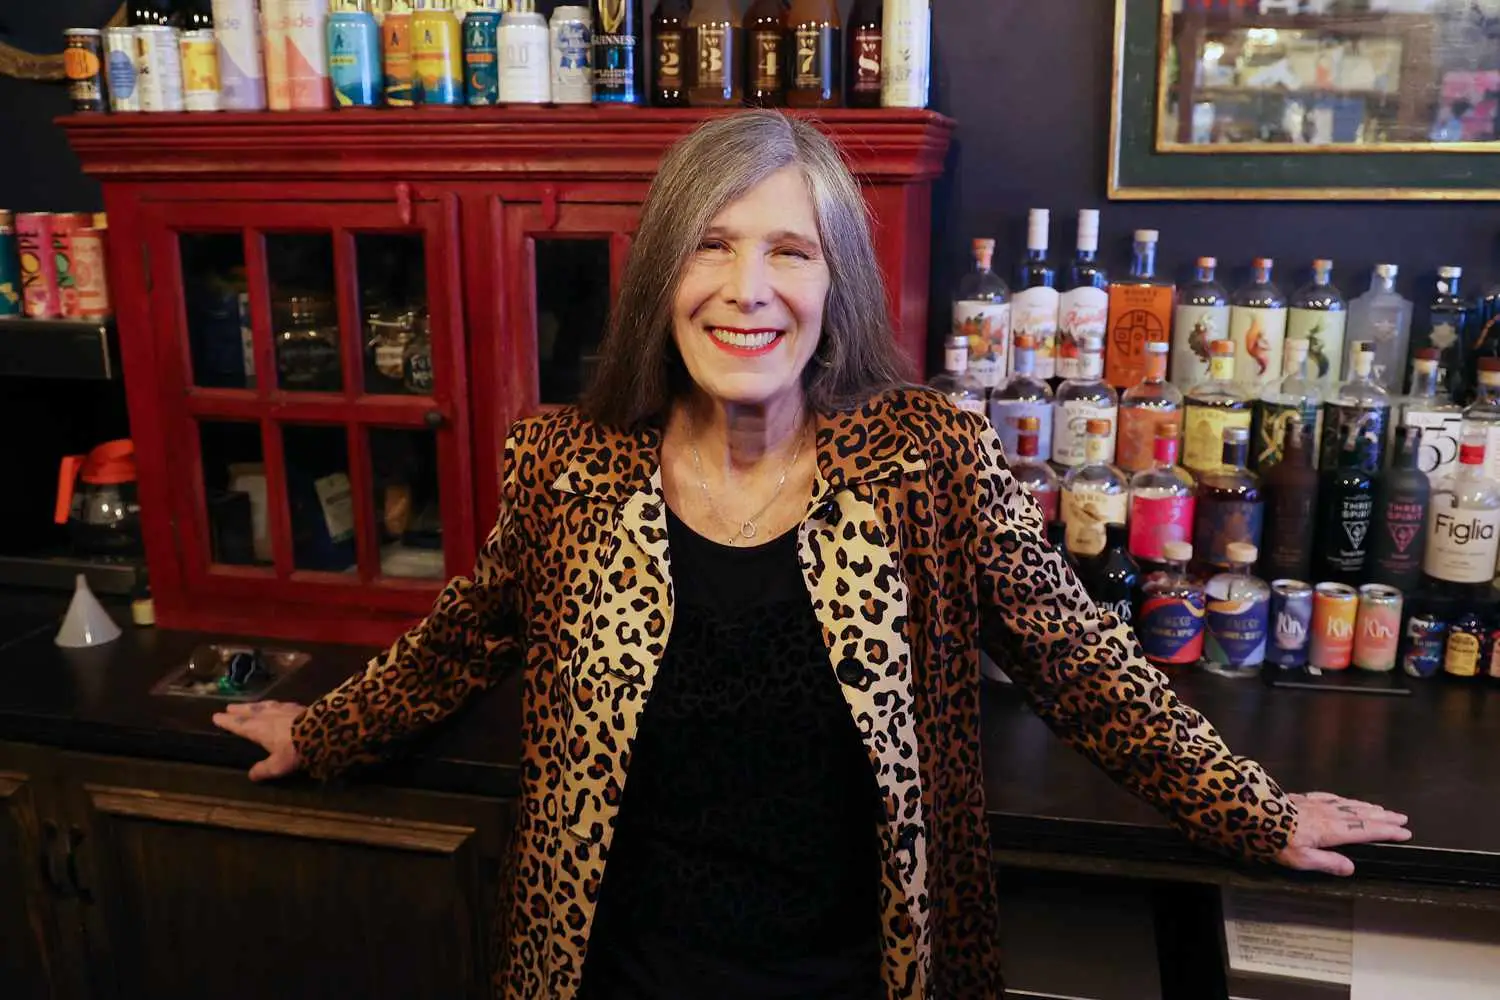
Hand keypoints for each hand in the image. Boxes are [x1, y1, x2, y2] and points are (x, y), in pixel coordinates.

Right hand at [211, 700, 306, 781]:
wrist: (322, 730)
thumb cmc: (295, 749)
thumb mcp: (278, 765)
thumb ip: (263, 769)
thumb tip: (251, 775)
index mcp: (259, 729)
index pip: (239, 725)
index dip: (227, 722)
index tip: (216, 716)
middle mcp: (268, 716)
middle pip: (250, 712)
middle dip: (239, 710)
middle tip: (229, 707)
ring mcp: (283, 709)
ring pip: (264, 705)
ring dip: (255, 705)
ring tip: (249, 705)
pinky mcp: (297, 706)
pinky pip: (280, 703)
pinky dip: (273, 704)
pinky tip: (277, 704)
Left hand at [1276, 792, 1411, 876]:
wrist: (1254, 813)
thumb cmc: (1277, 840)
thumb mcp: (1302, 859)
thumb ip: (1328, 863)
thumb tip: (1351, 868)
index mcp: (1331, 831)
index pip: (1366, 831)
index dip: (1386, 832)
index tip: (1405, 832)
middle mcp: (1328, 815)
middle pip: (1361, 815)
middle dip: (1383, 817)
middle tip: (1402, 817)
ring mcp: (1315, 804)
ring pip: (1347, 804)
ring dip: (1367, 807)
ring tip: (1381, 809)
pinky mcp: (1303, 798)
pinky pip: (1329, 797)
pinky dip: (1343, 799)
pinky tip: (1344, 799)